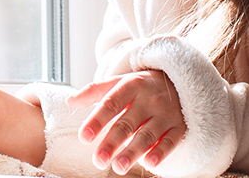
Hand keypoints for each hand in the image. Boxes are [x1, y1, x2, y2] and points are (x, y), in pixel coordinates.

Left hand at [69, 70, 186, 174]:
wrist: (177, 82)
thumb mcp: (118, 82)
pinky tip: (149, 162)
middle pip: (127, 123)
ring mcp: (165, 113)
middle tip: (98, 160)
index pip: (111, 104)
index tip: (84, 137)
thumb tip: (70, 101)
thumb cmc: (140, 87)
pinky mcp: (178, 126)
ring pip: (147, 134)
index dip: (97, 120)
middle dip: (112, 142)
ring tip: (119, 166)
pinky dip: (161, 152)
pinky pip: (170, 140)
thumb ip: (93, 91)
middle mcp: (148, 100)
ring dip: (133, 151)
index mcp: (131, 86)